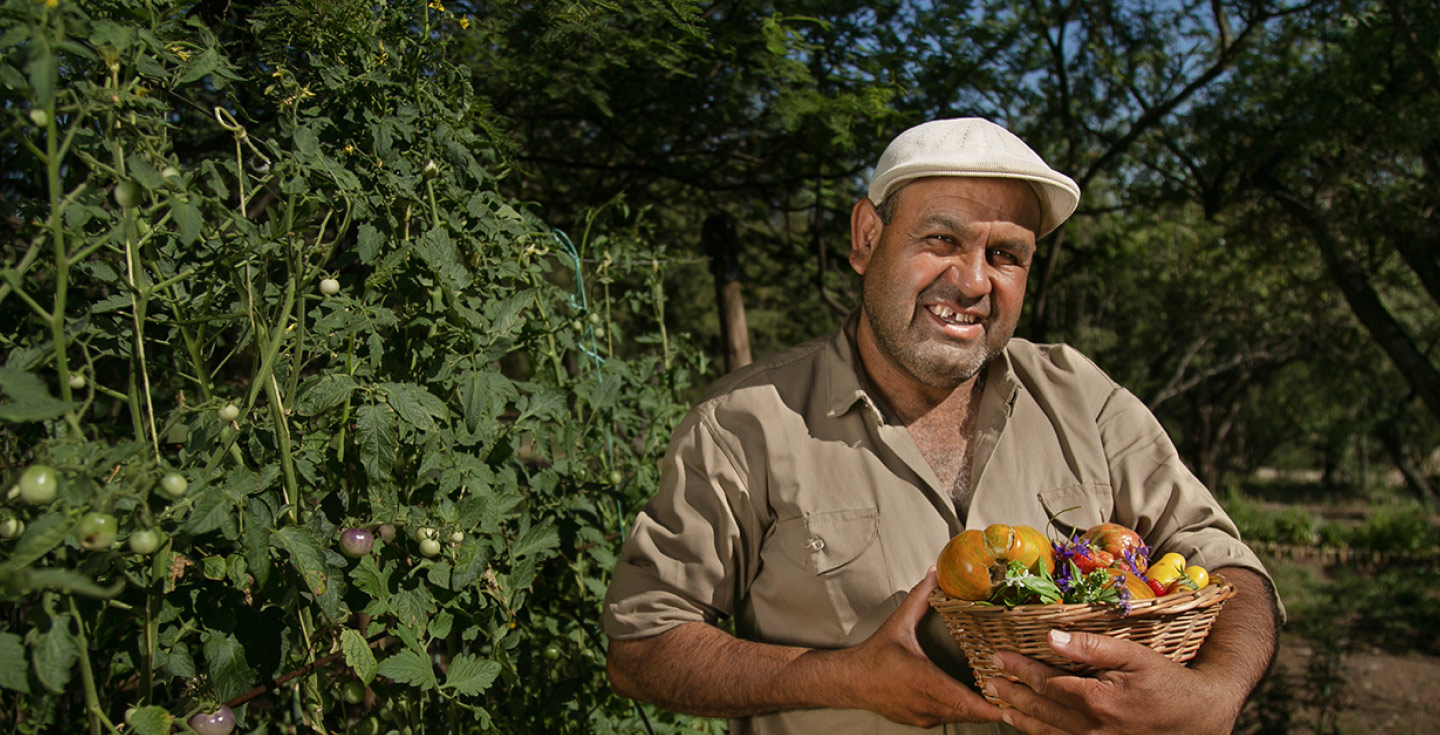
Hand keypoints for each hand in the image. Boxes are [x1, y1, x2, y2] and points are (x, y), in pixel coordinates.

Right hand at [838, 567, 1004, 727]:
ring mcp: (923, 716)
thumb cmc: (874, 657)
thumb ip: (920, 598)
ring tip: (997, 696)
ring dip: (977, 709)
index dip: (987, 705)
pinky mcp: (920, 721)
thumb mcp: (898, 624)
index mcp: (922, 680)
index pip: (961, 700)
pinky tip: (970, 698)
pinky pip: (948, 718)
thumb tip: (934, 575)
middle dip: (991, 705)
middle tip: (1013, 694)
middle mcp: (924, 703)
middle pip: (968, 713)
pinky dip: (961, 710)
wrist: (850, 682)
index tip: (1006, 702)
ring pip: (959, 717)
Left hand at [987, 630, 1245, 734]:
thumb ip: (1092, 647)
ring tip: (1000, 706)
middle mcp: (1092, 728)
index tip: (997, 658)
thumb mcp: (1134, 656)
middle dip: (1012, 693)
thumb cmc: (1168, 682)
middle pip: (1041, 709)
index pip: (1046, 682)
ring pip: (1048, 732)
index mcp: (1097, 700)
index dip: (1018, 669)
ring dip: (1021, 719)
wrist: (1200, 718)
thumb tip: (1051, 637)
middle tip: (989, 680)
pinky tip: (1029, 728)